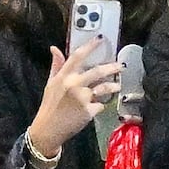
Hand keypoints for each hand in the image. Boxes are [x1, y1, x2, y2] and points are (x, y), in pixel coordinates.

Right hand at [27, 41, 123, 158]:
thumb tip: (55, 49)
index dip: (90, 45)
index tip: (101, 38)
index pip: (78, 55)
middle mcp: (73, 84)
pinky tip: (100, 105)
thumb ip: (56, 65)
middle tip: (121, 66)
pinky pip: (101, 104)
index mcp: (63, 76)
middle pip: (97, 71)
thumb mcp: (50, 83)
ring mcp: (82, 98)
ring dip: (113, 86)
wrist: (48, 129)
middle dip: (112, 67)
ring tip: (117, 86)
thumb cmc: (49, 106)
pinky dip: (101, 104)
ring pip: (104, 88)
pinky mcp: (88, 111)